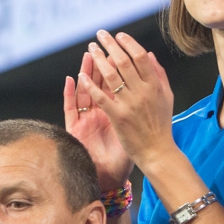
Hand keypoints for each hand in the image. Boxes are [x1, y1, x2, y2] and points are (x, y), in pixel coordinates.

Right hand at [65, 51, 133, 190]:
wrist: (114, 177)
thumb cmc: (128, 152)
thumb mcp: (138, 126)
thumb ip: (143, 105)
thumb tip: (152, 82)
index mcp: (115, 110)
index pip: (114, 83)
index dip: (116, 67)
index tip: (120, 51)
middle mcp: (99, 112)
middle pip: (98, 83)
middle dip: (99, 64)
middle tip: (99, 46)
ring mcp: (87, 119)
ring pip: (84, 90)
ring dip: (85, 73)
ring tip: (86, 56)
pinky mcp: (77, 128)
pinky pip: (71, 108)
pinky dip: (70, 93)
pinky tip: (70, 80)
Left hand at [80, 30, 177, 166]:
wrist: (158, 151)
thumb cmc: (161, 125)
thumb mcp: (167, 97)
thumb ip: (160, 75)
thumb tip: (150, 54)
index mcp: (155, 86)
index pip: (141, 57)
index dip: (129, 43)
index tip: (119, 35)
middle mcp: (142, 92)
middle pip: (124, 62)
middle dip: (110, 45)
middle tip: (100, 35)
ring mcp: (129, 104)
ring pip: (111, 76)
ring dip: (98, 60)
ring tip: (90, 49)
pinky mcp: (118, 117)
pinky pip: (101, 97)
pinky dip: (90, 85)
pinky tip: (81, 76)